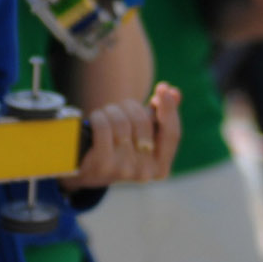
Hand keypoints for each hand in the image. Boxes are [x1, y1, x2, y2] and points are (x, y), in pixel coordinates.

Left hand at [61, 82, 180, 189]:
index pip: (172, 134)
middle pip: (145, 122)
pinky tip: (96, 119)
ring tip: (108, 116)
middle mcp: (145, 173)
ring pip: (122, 122)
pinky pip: (104, 126)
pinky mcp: (102, 164)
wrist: (88, 170)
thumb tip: (174, 93)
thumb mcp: (144, 133)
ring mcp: (123, 170)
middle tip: (123, 107)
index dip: (169, 109)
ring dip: (112, 111)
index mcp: (160, 168)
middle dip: (132, 107)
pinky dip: (99, 116)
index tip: (162, 88)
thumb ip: (163, 115)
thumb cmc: (121, 147)